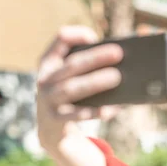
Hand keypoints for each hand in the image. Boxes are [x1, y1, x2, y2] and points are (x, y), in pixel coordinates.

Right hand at [36, 26, 123, 152]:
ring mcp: (48, 100)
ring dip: (95, 82)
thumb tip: (121, 59)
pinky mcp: (56, 120)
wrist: (52, 130)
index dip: (77, 35)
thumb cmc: (73, 95)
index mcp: (51, 62)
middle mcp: (45, 79)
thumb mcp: (74, 76)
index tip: (94, 37)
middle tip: (118, 53)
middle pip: (71, 65)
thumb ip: (91, 64)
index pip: (61, 40)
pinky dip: (95, 111)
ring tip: (117, 77)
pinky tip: (111, 109)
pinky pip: (77, 115)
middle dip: (95, 58)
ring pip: (71, 88)